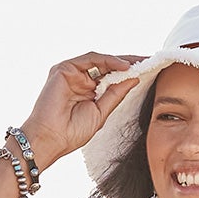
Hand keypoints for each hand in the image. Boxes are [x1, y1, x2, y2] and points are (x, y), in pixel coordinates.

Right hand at [19, 52, 142, 169]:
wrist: (51, 139)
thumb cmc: (71, 132)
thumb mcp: (101, 112)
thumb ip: (116, 94)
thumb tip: (134, 78)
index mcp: (88, 91)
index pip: (110, 77)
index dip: (128, 74)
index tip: (147, 71)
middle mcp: (80, 79)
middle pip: (107, 66)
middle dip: (128, 63)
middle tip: (148, 60)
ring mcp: (71, 73)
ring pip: (100, 60)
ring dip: (120, 61)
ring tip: (138, 64)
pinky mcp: (64, 68)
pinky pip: (90, 59)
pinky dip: (108, 60)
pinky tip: (123, 66)